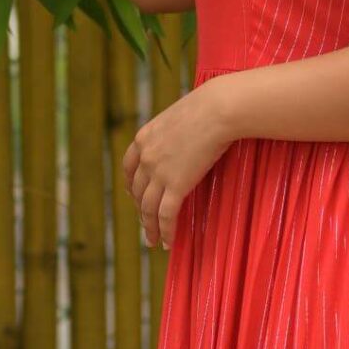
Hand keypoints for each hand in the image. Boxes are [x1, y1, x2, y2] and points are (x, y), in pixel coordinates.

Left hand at [121, 82, 233, 247]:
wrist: (218, 110)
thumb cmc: (208, 107)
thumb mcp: (179, 116)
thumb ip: (172, 132)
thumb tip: (183, 138)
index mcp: (143, 138)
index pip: (129, 167)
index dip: (131, 185)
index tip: (134, 196)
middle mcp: (146, 157)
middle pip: (138, 191)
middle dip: (140, 210)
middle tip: (146, 223)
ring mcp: (159, 173)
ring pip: (148, 208)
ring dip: (150, 227)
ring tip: (153, 241)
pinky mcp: (176, 185)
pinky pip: (166, 215)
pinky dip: (165, 231)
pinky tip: (168, 242)